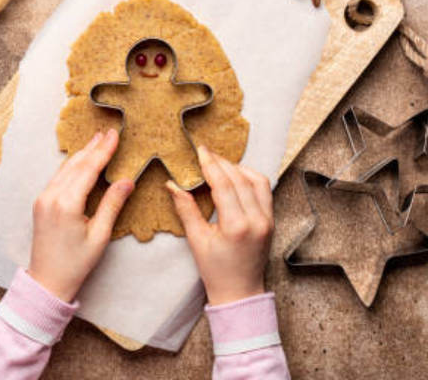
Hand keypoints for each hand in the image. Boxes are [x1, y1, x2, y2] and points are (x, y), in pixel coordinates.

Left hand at [28, 129, 134, 301]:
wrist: (47, 280)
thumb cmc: (76, 263)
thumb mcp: (100, 235)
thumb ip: (112, 204)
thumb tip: (126, 179)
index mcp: (67, 204)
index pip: (88, 169)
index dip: (103, 151)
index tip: (114, 135)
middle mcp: (51, 196)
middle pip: (75, 165)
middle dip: (92, 147)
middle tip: (107, 132)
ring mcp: (43, 198)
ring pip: (65, 169)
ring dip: (81, 154)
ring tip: (96, 141)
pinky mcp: (40, 203)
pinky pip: (57, 178)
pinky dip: (71, 166)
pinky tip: (80, 161)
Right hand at [167, 146, 273, 305]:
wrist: (240, 292)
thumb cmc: (216, 271)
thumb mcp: (196, 240)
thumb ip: (186, 209)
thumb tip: (172, 184)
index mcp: (236, 226)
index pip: (224, 185)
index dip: (210, 165)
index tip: (200, 151)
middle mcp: (256, 220)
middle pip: (240, 178)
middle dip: (221, 162)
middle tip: (206, 153)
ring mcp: (267, 220)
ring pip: (257, 180)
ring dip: (238, 168)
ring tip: (220, 163)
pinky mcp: (271, 221)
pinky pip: (264, 190)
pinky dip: (250, 178)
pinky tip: (236, 176)